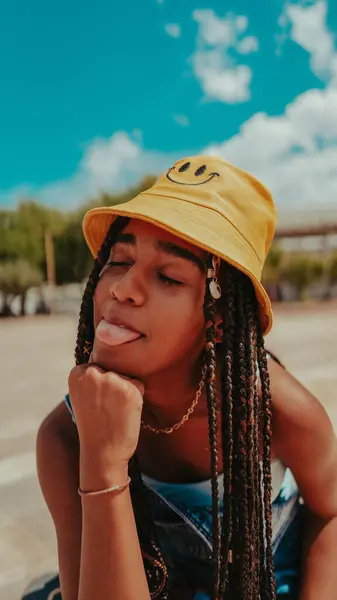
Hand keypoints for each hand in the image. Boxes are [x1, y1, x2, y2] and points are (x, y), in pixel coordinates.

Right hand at [68, 364, 143, 481]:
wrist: (102, 452)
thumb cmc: (94, 425)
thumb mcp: (83, 395)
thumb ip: (92, 376)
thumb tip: (107, 353)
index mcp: (77, 372)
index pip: (99, 365)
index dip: (101, 385)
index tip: (95, 403)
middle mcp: (92, 372)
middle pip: (114, 369)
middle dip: (114, 386)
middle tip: (105, 409)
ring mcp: (111, 380)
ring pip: (127, 376)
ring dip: (126, 392)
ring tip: (114, 412)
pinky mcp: (130, 389)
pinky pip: (139, 385)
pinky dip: (137, 399)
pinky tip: (124, 413)